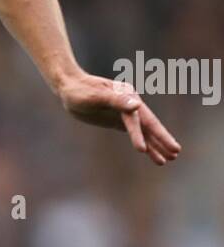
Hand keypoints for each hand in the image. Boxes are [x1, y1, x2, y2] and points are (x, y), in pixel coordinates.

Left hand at [57, 73, 181, 165]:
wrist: (70, 87)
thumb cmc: (80, 91)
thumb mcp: (95, 96)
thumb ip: (116, 101)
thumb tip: (137, 106)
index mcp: (127, 96)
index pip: (136, 119)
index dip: (139, 134)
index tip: (141, 150)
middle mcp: (131, 104)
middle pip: (149, 124)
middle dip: (162, 139)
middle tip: (176, 153)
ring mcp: (127, 113)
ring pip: (145, 131)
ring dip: (157, 145)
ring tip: (170, 159)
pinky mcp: (120, 121)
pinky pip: (136, 134)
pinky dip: (145, 144)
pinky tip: (152, 155)